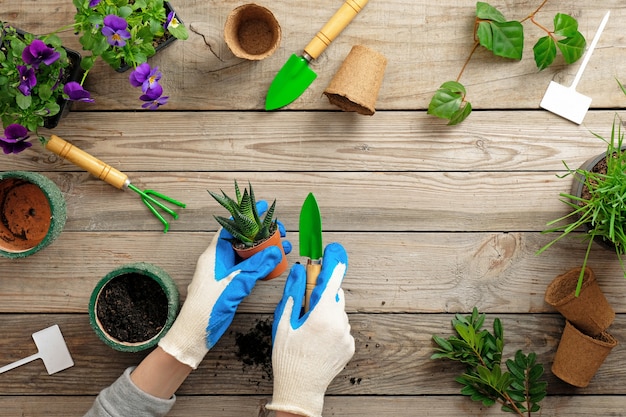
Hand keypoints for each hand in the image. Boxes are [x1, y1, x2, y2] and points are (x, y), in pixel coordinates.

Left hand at [159, 201, 289, 368]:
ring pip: (248, 254)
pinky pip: (248, 268)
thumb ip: (256, 267)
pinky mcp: (230, 284)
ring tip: (283, 245)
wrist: (196, 332)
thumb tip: (275, 250)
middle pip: (243, 238)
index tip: (263, 207)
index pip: (232, 226)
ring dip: (265, 249)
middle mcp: (219, 260)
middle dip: (262, 232)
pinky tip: (275, 264)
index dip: (248, 215)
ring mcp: (224, 272)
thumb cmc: (207, 307)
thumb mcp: (235, 284)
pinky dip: (262, 264)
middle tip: (280, 229)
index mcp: (214, 254)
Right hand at [266, 243, 354, 416]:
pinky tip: (317, 339)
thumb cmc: (288, 357)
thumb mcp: (284, 322)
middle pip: (335, 295)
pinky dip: (332, 327)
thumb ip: (294, 293)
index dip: (333, 263)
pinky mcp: (350, 346)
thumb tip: (299, 271)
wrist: (301, 389)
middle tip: (307, 302)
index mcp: (322, 315)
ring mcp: (346, 336)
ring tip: (309, 328)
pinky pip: (342, 327)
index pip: (332, 280)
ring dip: (327, 312)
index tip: (334, 251)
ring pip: (339, 312)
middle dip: (323, 293)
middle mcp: (339, 323)